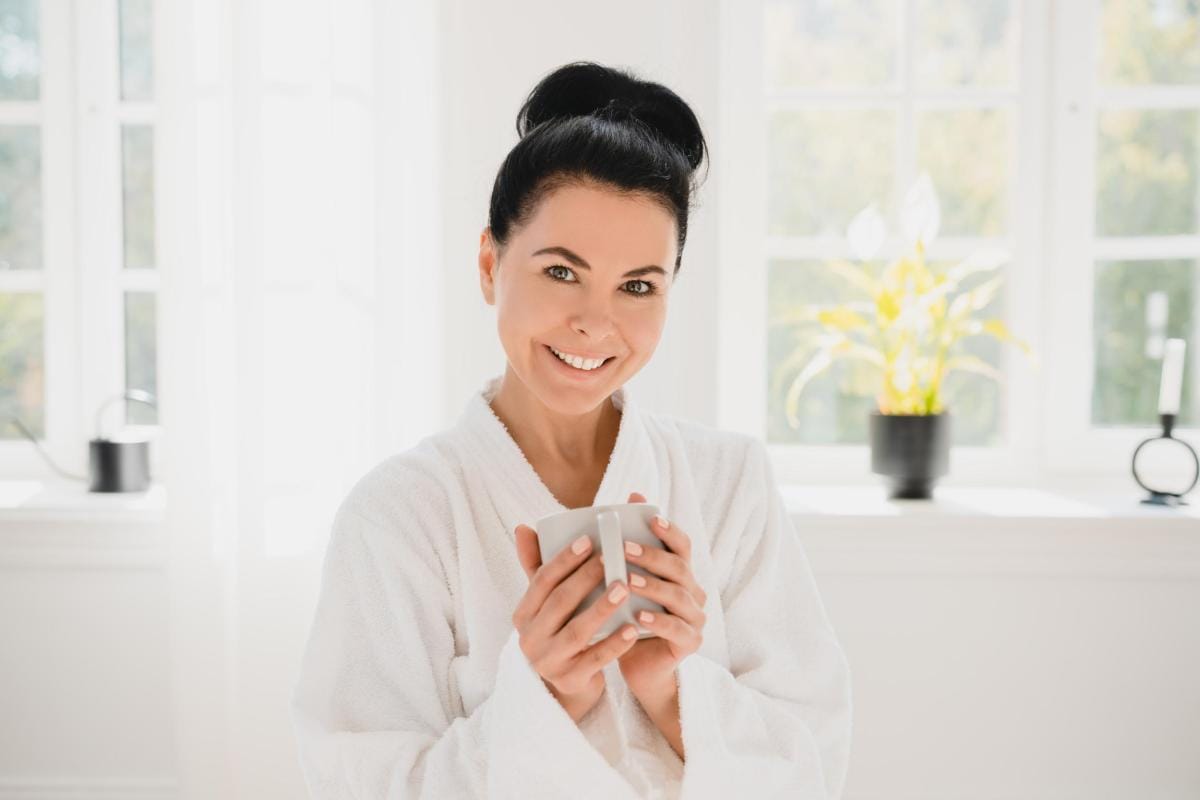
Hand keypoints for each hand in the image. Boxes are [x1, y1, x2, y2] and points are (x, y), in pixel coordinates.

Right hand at [512, 522, 639, 723]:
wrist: (566, 684)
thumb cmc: (558, 631)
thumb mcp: (544, 604)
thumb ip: (537, 568)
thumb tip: (523, 526)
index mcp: (523, 615)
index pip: (541, 581)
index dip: (564, 560)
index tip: (588, 540)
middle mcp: (530, 638)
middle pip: (559, 603)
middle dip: (585, 578)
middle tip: (612, 557)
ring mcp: (550, 661)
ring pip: (577, 631)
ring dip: (601, 608)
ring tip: (623, 588)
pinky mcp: (571, 680)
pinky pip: (595, 659)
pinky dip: (614, 644)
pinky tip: (632, 628)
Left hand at [617, 492, 707, 700]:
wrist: (637, 664)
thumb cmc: (625, 616)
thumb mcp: (617, 583)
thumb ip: (607, 551)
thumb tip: (580, 512)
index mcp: (678, 572)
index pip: (681, 545)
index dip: (669, 530)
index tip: (651, 518)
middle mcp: (692, 590)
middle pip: (679, 566)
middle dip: (652, 556)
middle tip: (624, 548)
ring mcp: (694, 616)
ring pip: (679, 595)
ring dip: (653, 586)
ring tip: (628, 581)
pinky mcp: (690, 641)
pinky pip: (677, 628)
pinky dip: (659, 621)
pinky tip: (639, 617)